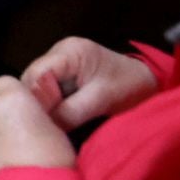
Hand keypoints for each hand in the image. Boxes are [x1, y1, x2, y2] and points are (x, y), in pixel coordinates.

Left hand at [0, 77, 77, 179]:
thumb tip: (27, 116)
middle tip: (17, 137)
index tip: (21, 111)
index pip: (4, 83)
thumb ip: (32, 113)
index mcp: (14, 96)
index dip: (12, 97)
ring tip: (8, 154)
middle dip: (1, 116)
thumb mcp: (53, 125)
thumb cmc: (53, 157)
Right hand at [20, 36, 158, 129]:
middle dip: (34, 104)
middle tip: (40, 127)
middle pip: (31, 80)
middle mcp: (57, 53)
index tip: (41, 123)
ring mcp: (59, 62)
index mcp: (68, 51)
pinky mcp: (62, 74)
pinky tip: (52, 119)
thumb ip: (70, 111)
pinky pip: (46, 90)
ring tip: (46, 126)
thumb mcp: (101, 99)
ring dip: (41, 106)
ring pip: (36, 86)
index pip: (36, 74)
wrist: (148, 82)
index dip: (35, 99)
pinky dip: (48, 106)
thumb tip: (43, 127)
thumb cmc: (129, 86)